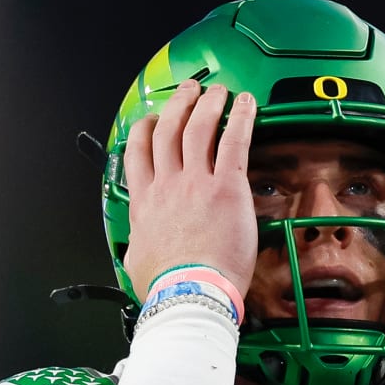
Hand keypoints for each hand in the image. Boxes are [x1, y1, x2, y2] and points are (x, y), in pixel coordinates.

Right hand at [122, 81, 258, 305]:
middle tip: (188, 92)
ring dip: (208, 103)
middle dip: (178, 105)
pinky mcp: (226, 188)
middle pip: (168, 130)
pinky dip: (241, 118)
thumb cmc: (167, 287)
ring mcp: (196, 183)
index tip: (150, 120)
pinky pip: (234, 142)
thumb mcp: (136, 263)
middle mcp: (167, 185)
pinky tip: (247, 104)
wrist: (189, 294)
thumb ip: (138, 246)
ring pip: (198, 128)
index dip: (144, 129)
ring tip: (217, 90)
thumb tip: (137, 250)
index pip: (138, 152)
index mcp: (144, 202)